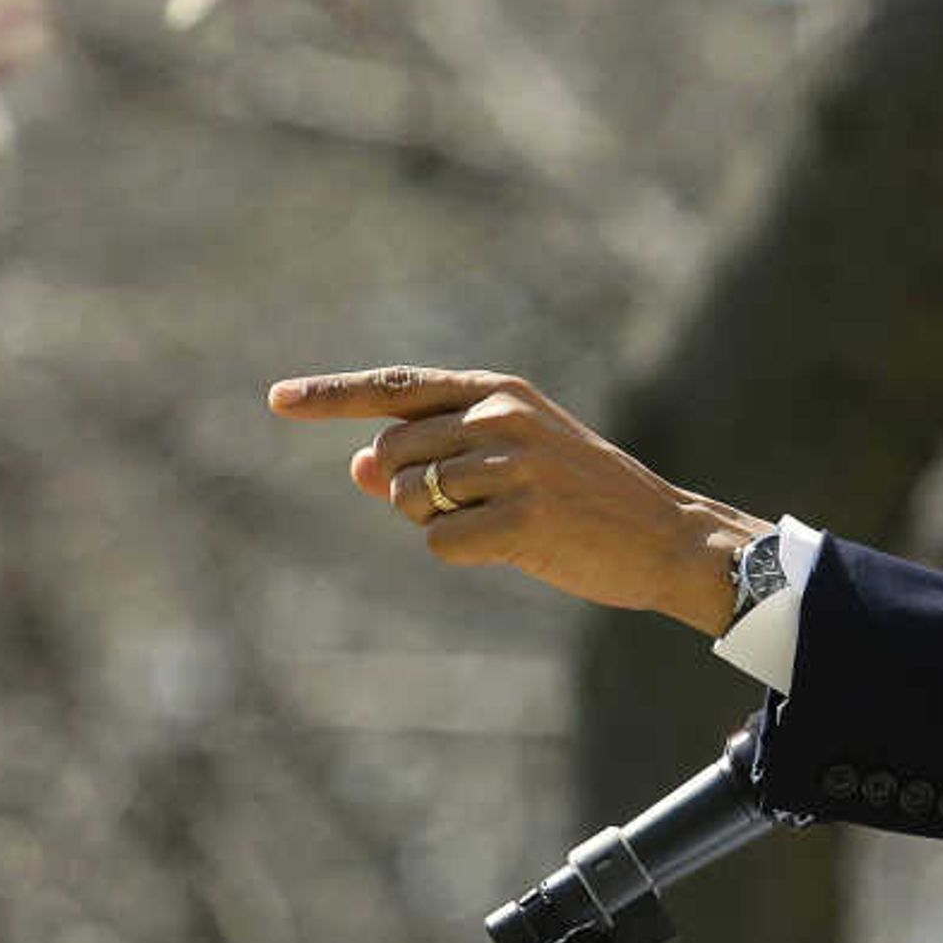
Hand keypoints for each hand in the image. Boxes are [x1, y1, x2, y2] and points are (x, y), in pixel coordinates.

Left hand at [266, 366, 761, 634]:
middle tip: (471, 507)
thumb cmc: (581, 499)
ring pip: (409, 499)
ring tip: (498, 524)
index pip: (396, 388)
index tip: (277, 398)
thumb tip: (356, 464)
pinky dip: (461, 553)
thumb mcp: (511, 459)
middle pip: (390, 455)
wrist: (665, 535)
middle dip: (408, 492)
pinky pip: (438, 543)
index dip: (331, 394)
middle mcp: (501, 416)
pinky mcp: (522, 519)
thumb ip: (435, 455)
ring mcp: (513, 465)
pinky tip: (511, 548)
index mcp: (498, 391)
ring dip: (435, 523)